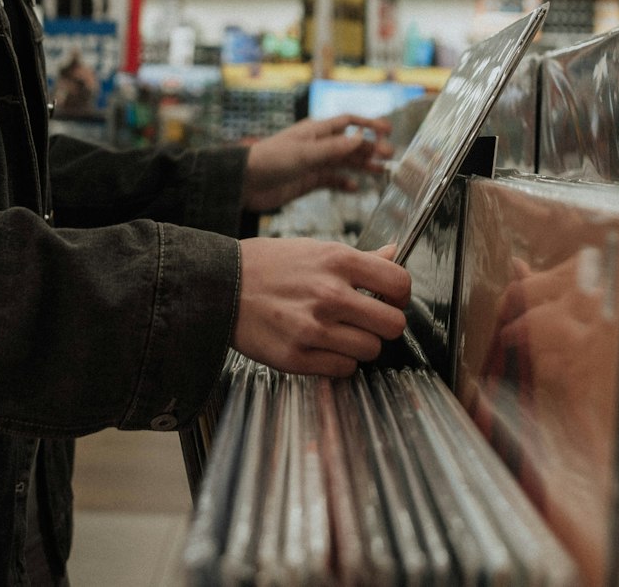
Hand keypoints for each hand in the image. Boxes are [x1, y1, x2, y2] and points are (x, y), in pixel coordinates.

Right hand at [233, 240, 410, 375]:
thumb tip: (393, 254)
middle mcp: (329, 295)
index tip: (389, 299)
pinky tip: (323, 346)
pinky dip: (339, 361)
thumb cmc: (267, 265)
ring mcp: (313, 329)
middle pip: (393, 325)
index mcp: (338, 261)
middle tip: (367, 320)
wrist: (219, 285)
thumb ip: (359, 258)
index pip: (400, 284)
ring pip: (371, 350)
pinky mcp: (297, 357)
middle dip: (384, 324)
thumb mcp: (314, 249)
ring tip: (339, 333)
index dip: (400, 295)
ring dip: (360, 344)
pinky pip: (344, 369)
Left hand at [241, 115, 393, 211]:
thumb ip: (333, 149)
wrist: (245, 184)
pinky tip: (354, 188)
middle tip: (389, 157)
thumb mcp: (304, 154)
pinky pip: (331, 180)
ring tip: (381, 172)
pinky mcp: (308, 180)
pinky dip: (344, 183)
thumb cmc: (269, 161)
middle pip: (350, 144)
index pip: (348, 123)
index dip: (368, 124)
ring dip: (362, 166)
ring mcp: (313, 163)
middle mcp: (317, 145)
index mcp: (315, 131)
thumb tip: (360, 138)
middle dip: (369, 149)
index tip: (387, 130)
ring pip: (344, 162)